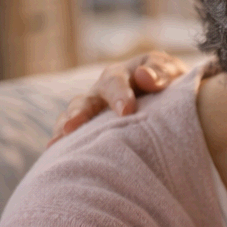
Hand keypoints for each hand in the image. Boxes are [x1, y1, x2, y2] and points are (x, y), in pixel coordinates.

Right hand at [49, 51, 186, 143]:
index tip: (126, 111)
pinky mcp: (90, 130)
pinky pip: (73, 136)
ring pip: (72, 118)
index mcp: (120, 76)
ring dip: (65, 129)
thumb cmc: (168, 83)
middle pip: (85, 101)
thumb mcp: (170, 72)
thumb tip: (144, 77)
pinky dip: (64, 144)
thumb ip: (161, 72)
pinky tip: (55, 155)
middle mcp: (100, 93)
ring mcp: (92, 112)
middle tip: (72, 128)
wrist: (168, 97)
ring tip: (57, 143)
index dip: (119, 95)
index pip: (115, 82)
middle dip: (79, 114)